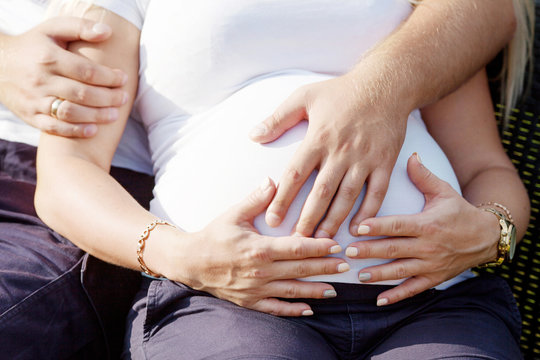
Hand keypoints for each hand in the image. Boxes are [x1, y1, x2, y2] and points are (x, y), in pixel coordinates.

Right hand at [0, 16, 127, 136]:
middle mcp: (41, 80)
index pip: (86, 71)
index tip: (123, 79)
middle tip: (123, 99)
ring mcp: (34, 100)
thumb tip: (107, 31)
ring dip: (96, 116)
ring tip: (114, 115)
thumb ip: (80, 27)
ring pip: (70, 113)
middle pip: (81, 94)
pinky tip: (93, 130)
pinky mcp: (30, 115)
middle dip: (108, 98)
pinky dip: (75, 131)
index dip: (109, 77)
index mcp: (49, 57)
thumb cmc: (33, 45)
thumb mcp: (52, 29)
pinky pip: (54, 128)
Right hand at [164, 178, 349, 316]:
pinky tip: (310, 309)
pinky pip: (276, 308)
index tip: (337, 245)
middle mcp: (261, 271)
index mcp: (259, 249)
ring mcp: (256, 289)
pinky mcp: (250, 301)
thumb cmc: (213, 236)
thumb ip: (256, 199)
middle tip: (346, 266)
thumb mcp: (234, 215)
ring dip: (316, 290)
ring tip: (335, 289)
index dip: (319, 247)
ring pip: (292, 291)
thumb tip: (273, 181)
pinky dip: (293, 310)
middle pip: (300, 270)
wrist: (190, 262)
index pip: (297, 248)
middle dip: (325, 268)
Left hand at [249, 74, 406, 237]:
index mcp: (318, 138)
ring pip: (347, 197)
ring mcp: (365, 159)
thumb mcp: (304, 96)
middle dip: (307, 219)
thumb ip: (277, 118)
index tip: (272, 220)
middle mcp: (341, 152)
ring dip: (334, 220)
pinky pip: (377, 193)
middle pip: (321, 192)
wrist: (386, 84)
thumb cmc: (341, 91)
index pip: (295, 175)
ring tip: (321, 241)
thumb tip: (253, 135)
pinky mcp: (384, 162)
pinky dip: (368, 212)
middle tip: (296, 241)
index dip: (282, 199)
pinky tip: (358, 228)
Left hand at [344, 154, 499, 304]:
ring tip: (359, 276)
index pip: (398, 225)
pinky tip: (379, 301)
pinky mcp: (434, 278)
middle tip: (348, 251)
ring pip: (401, 271)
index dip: (377, 226)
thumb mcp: (444, 191)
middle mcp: (428, 246)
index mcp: (427, 224)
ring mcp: (431, 265)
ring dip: (378, 275)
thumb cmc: (459, 211)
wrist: (486, 237)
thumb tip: (410, 155)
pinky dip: (397, 296)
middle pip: (394, 249)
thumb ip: (423, 176)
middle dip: (370, 251)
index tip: (357, 227)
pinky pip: (414, 289)